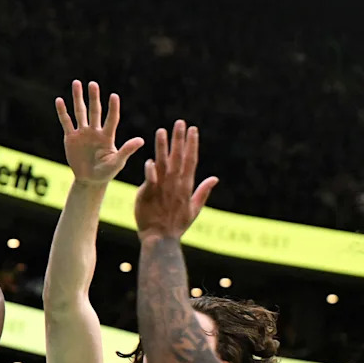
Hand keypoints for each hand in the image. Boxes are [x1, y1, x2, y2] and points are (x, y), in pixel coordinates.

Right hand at [55, 80, 143, 184]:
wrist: (90, 180)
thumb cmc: (106, 172)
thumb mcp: (117, 162)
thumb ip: (127, 150)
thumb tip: (141, 140)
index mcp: (107, 136)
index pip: (111, 119)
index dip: (113, 108)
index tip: (114, 96)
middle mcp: (95, 131)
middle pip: (94, 111)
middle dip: (93, 97)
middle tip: (92, 84)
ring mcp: (82, 133)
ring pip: (80, 112)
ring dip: (78, 98)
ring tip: (76, 83)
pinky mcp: (71, 138)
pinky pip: (66, 122)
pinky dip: (63, 112)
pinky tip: (60, 100)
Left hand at [135, 122, 218, 239]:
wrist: (161, 239)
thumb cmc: (176, 226)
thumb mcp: (194, 210)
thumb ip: (203, 192)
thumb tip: (215, 178)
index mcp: (186, 187)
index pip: (191, 161)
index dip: (192, 144)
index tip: (193, 129)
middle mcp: (175, 185)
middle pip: (178, 158)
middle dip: (179, 140)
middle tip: (180, 122)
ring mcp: (162, 189)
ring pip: (163, 164)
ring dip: (163, 148)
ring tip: (162, 131)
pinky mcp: (148, 195)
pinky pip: (150, 180)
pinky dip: (150, 170)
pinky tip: (150, 159)